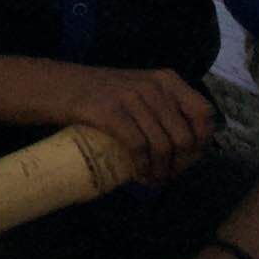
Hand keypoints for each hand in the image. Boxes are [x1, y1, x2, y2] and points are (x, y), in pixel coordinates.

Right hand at [62, 65, 219, 180]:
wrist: (55, 86)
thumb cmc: (99, 93)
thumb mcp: (138, 89)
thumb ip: (164, 105)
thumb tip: (189, 143)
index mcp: (166, 80)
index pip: (203, 113)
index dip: (201, 141)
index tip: (189, 158)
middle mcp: (153, 86)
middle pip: (184, 136)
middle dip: (180, 164)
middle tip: (168, 175)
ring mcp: (131, 98)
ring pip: (163, 145)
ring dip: (161, 170)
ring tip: (152, 179)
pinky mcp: (110, 112)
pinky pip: (138, 147)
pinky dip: (142, 166)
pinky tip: (138, 174)